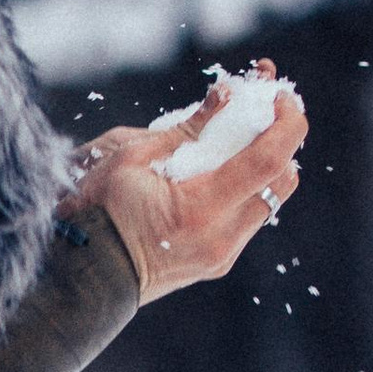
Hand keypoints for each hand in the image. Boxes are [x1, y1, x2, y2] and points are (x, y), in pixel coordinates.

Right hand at [61, 62, 307, 303]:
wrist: (86, 276)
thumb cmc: (97, 213)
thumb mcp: (131, 159)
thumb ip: (186, 128)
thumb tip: (226, 94)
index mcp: (200, 209)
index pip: (269, 160)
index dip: (286, 122)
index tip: (279, 96)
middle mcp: (222, 237)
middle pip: (283, 181)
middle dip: (283, 140)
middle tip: (264, 112)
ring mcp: (223, 254)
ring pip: (270, 201)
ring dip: (266, 165)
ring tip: (243, 138)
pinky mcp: (219, 261)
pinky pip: (250, 218)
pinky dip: (247, 189)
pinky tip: (225, 170)